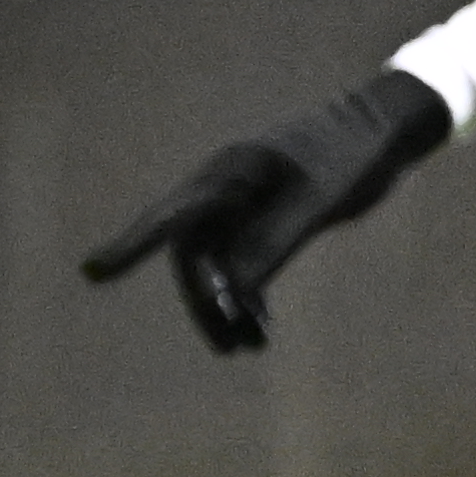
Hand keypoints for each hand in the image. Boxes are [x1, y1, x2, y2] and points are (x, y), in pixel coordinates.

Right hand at [74, 70, 455, 354]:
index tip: (91, 273)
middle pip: (193, 253)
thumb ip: (274, 246)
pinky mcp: (264, 216)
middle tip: (228, 344)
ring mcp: (242, 202)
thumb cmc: (353, 155)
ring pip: (216, 263)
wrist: (384, 129)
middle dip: (204, 300)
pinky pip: (240, 261)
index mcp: (230, 173)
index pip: (170, 216)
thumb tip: (232, 295)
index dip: (130, 246)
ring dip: (226, 305)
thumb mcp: (317, 205)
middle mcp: (225, 188)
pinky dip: (247, 294)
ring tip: (247, 347)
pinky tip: (259, 327)